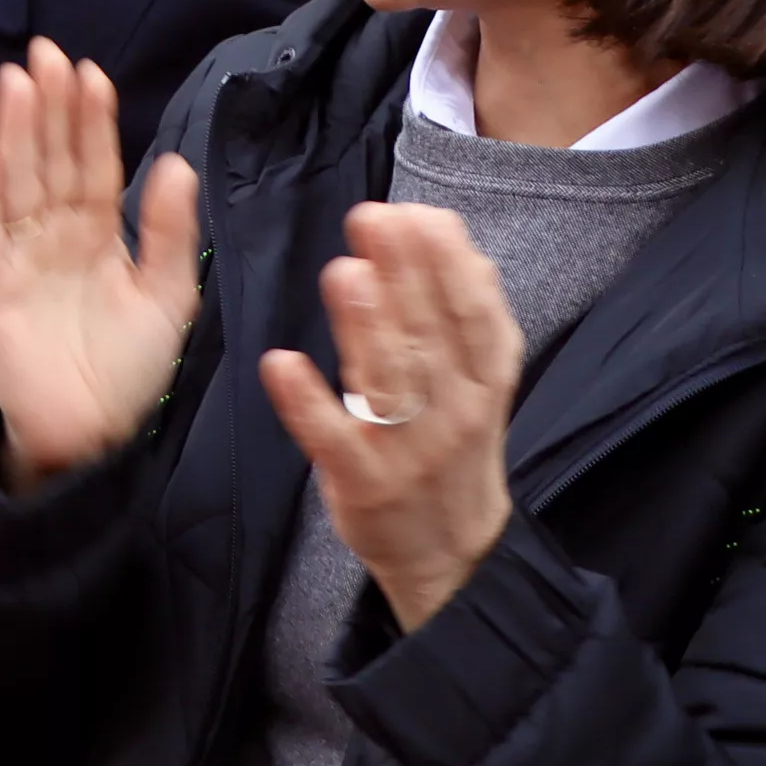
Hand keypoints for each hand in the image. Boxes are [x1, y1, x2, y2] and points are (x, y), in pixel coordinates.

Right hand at [0, 40, 202, 490]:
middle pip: (49, 160)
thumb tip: (176, 164)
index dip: (91, 121)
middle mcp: (53, 236)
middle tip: (46, 52)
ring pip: (15, 182)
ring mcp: (16, 258)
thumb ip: (171, 233)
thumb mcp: (170, 297)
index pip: (92, 165)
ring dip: (14, 131)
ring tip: (18, 82)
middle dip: (48, 108)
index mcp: (97, 234)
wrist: (97, 437)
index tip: (90, 72)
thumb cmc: (134, 371)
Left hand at [256, 202, 521, 631]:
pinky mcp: (363, 482)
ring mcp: (409, 449)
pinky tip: (281, 363)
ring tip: (344, 273)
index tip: (417, 212)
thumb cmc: (452, 445)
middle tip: (371, 217)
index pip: (474, 313)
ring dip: (366, 327)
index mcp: (484, 379)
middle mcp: (455, 411)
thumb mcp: (477, 382)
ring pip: (390, 383)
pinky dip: (307, 402)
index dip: (449, 262)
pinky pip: (332, 438)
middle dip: (405, 274)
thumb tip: (454, 237)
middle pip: (431, 335)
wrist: (450, 553)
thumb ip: (466, 315)